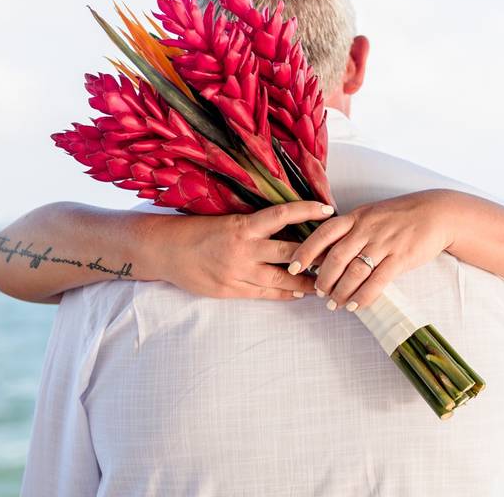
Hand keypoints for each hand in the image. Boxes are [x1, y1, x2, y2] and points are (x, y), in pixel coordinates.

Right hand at [143, 200, 334, 300]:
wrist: (165, 251)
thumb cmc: (196, 230)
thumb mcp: (226, 221)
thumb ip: (254, 226)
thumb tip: (286, 223)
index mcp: (242, 226)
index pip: (281, 215)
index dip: (306, 211)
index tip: (327, 210)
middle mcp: (243, 250)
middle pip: (289, 252)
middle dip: (315, 255)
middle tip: (339, 253)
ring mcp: (238, 273)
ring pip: (281, 279)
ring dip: (305, 281)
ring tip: (326, 281)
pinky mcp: (231, 290)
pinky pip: (265, 294)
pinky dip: (284, 293)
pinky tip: (298, 293)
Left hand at [287, 190, 455, 310]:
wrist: (435, 213)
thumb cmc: (399, 216)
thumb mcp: (370, 215)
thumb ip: (349, 230)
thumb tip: (324, 252)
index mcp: (356, 217)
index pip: (324, 233)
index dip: (306, 251)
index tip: (293, 267)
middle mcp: (366, 229)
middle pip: (336, 257)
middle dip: (323, 278)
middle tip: (318, 292)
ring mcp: (384, 243)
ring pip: (355, 272)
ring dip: (341, 291)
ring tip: (335, 304)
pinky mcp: (401, 257)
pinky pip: (378, 281)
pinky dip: (364, 296)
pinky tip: (356, 305)